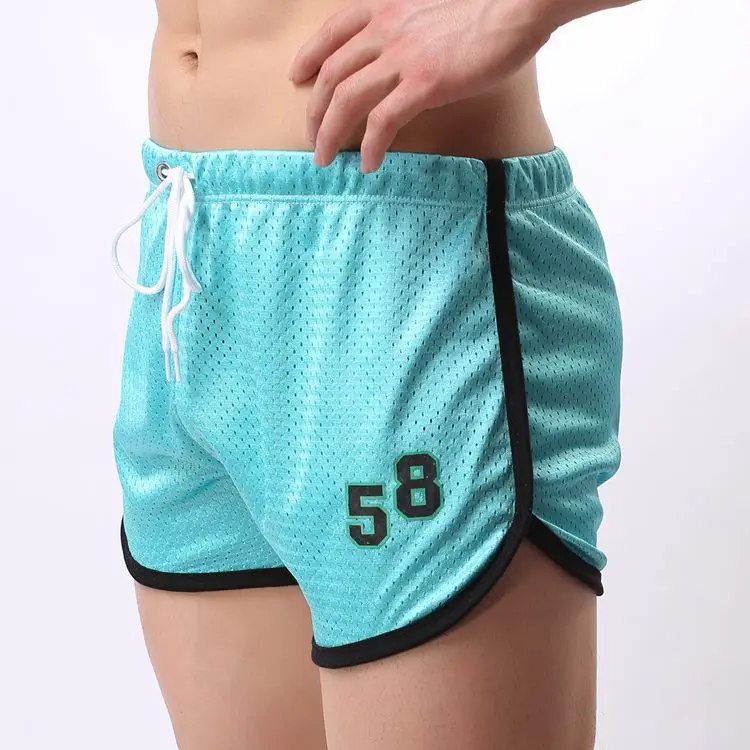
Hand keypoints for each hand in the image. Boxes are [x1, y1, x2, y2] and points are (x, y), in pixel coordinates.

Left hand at [288, 0, 553, 171]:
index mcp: (388, 9)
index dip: (310, 54)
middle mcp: (387, 30)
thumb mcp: (433, 12)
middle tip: (312, 139)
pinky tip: (370, 164)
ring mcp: (404, 56)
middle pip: (332, 74)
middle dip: (314, 111)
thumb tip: (402, 61)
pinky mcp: (425, 82)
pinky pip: (385, 121)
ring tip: (325, 159)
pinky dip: (371, 146)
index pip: (334, 30)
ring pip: (347, 99)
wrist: (517, 8)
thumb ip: (409, 30)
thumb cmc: (486, 13)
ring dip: (330, 133)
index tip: (297, 77)